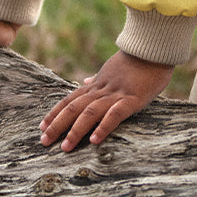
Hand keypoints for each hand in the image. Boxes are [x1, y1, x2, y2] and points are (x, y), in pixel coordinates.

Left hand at [40, 50, 173, 149]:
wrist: (154, 49)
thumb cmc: (136, 61)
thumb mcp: (112, 68)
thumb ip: (98, 78)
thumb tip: (84, 82)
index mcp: (98, 84)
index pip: (71, 99)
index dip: (55, 112)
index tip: (41, 127)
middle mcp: (103, 89)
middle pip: (75, 107)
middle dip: (58, 124)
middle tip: (43, 141)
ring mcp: (117, 94)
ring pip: (90, 112)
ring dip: (75, 130)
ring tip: (65, 147)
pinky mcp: (132, 99)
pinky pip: (115, 114)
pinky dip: (103, 127)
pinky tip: (94, 140)